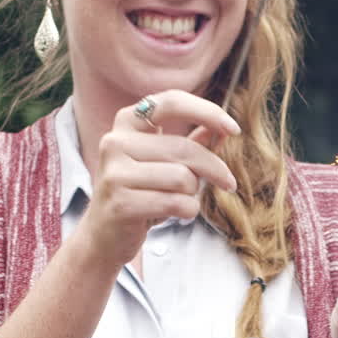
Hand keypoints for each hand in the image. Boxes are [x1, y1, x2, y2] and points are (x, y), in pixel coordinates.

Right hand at [77, 91, 240, 268]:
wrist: (104, 235)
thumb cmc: (141, 193)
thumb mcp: (165, 163)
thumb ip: (193, 144)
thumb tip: (224, 130)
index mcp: (127, 122)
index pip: (171, 102)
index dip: (207, 111)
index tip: (233, 129)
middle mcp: (115, 142)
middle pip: (185, 149)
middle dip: (215, 168)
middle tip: (229, 183)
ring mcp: (114, 173)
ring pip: (183, 179)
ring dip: (194, 194)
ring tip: (179, 200)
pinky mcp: (120, 204)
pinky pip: (176, 203)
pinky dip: (188, 211)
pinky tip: (176, 214)